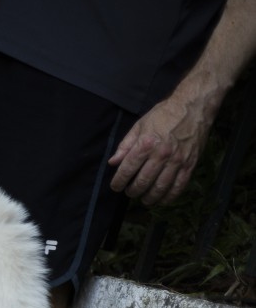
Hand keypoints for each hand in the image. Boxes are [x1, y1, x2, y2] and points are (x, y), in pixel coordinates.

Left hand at [107, 92, 212, 206]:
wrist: (193, 107)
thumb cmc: (164, 115)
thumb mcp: (139, 126)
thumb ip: (125, 145)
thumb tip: (113, 163)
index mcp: (146, 144)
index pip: (128, 169)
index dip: (119, 181)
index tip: (115, 187)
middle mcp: (161, 154)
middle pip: (143, 181)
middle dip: (133, 191)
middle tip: (129, 193)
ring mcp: (177, 161)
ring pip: (160, 187)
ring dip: (149, 197)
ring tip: (144, 199)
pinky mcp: (190, 164)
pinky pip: (179, 186)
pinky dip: (169, 196)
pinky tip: (162, 200)